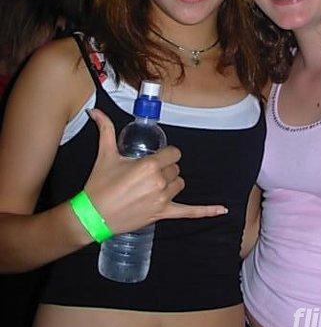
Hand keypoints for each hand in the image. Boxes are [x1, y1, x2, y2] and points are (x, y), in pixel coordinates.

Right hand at [84, 109, 227, 234]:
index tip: (157, 157)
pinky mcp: (162, 214)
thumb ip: (105, 129)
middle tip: (147, 173)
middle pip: (176, 168)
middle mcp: (159, 182)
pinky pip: (190, 212)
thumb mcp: (105, 154)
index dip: (166, 154)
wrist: (92, 215)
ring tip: (154, 185)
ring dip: (172, 183)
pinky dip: (207, 211)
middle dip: (165, 168)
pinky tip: (222, 209)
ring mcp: (162, 199)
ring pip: (180, 184)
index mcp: (149, 165)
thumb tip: (95, 110)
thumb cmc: (99, 185)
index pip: (173, 153)